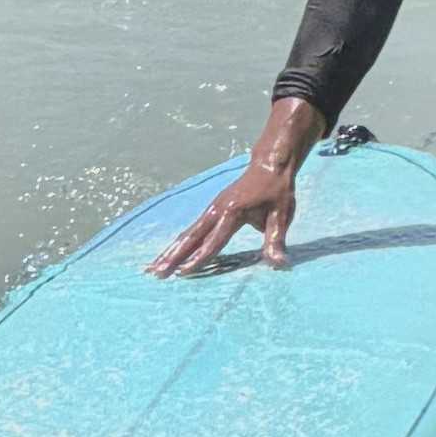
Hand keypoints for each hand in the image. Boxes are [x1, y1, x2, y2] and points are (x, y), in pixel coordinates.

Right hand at [148, 157, 301, 277]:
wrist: (269, 164)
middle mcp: (216, 210)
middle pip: (191, 237)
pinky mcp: (212, 210)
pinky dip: (178, 243)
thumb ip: (275, 239)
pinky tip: (170, 252)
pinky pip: (193, 229)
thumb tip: (278, 264)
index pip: (213, 241)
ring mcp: (212, 209)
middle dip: (173, 256)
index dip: (198, 258)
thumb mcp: (282, 214)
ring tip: (153, 267)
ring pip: (187, 233)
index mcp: (232, 212)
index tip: (183, 272)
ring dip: (170, 250)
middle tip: (156, 272)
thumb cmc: (277, 190)